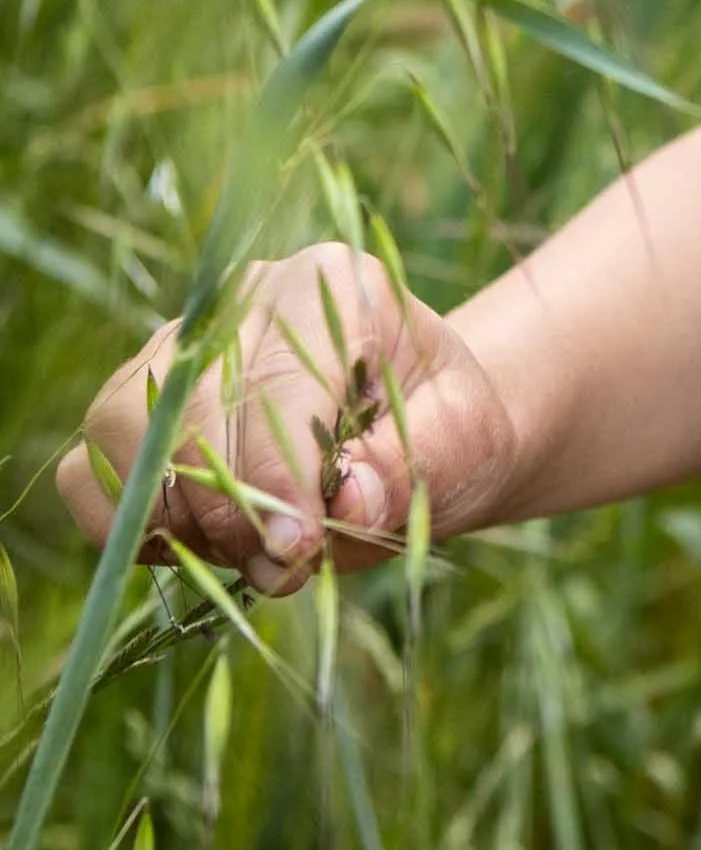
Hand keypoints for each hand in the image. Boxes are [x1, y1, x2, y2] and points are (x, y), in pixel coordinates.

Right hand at [55, 245, 520, 595]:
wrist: (421, 429)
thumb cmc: (444, 429)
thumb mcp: (462, 444)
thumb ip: (412, 466)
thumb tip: (352, 499)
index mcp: (332, 285)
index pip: (273, 383)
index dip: (278, 480)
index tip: (301, 547)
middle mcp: (242, 297)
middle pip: (185, 410)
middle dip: (230, 510)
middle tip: (284, 563)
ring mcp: (176, 343)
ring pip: (120, 431)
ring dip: (175, 517)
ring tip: (250, 549)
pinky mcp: (136, 402)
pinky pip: (88, 470)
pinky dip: (130, 525)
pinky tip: (201, 542)